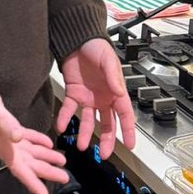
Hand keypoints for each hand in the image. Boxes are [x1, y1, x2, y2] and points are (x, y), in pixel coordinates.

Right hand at [0, 74, 68, 193]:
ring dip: (44, 157)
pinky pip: (23, 138)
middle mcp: (3, 146)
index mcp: (1, 145)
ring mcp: (4, 137)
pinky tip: (47, 142)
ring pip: (28, 152)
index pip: (19, 169)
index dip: (32, 183)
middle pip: (28, 164)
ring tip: (62, 161)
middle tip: (65, 177)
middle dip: (46, 171)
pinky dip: (36, 141)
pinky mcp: (5, 127)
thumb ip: (5, 123)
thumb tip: (18, 138)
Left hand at [56, 37, 135, 158]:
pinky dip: (65, 118)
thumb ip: (113, 78)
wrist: (77, 39)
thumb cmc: (97, 47)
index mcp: (116, 92)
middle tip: (105, 154)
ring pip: (88, 121)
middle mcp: (103, 98)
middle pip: (107, 123)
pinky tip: (61, 127)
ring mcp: (87, 97)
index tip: (130, 146)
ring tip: (82, 146)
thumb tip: (119, 93)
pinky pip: (69, 109)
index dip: (128, 131)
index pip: (125, 115)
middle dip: (107, 140)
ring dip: (85, 134)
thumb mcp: (108, 61)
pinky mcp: (73, 93)